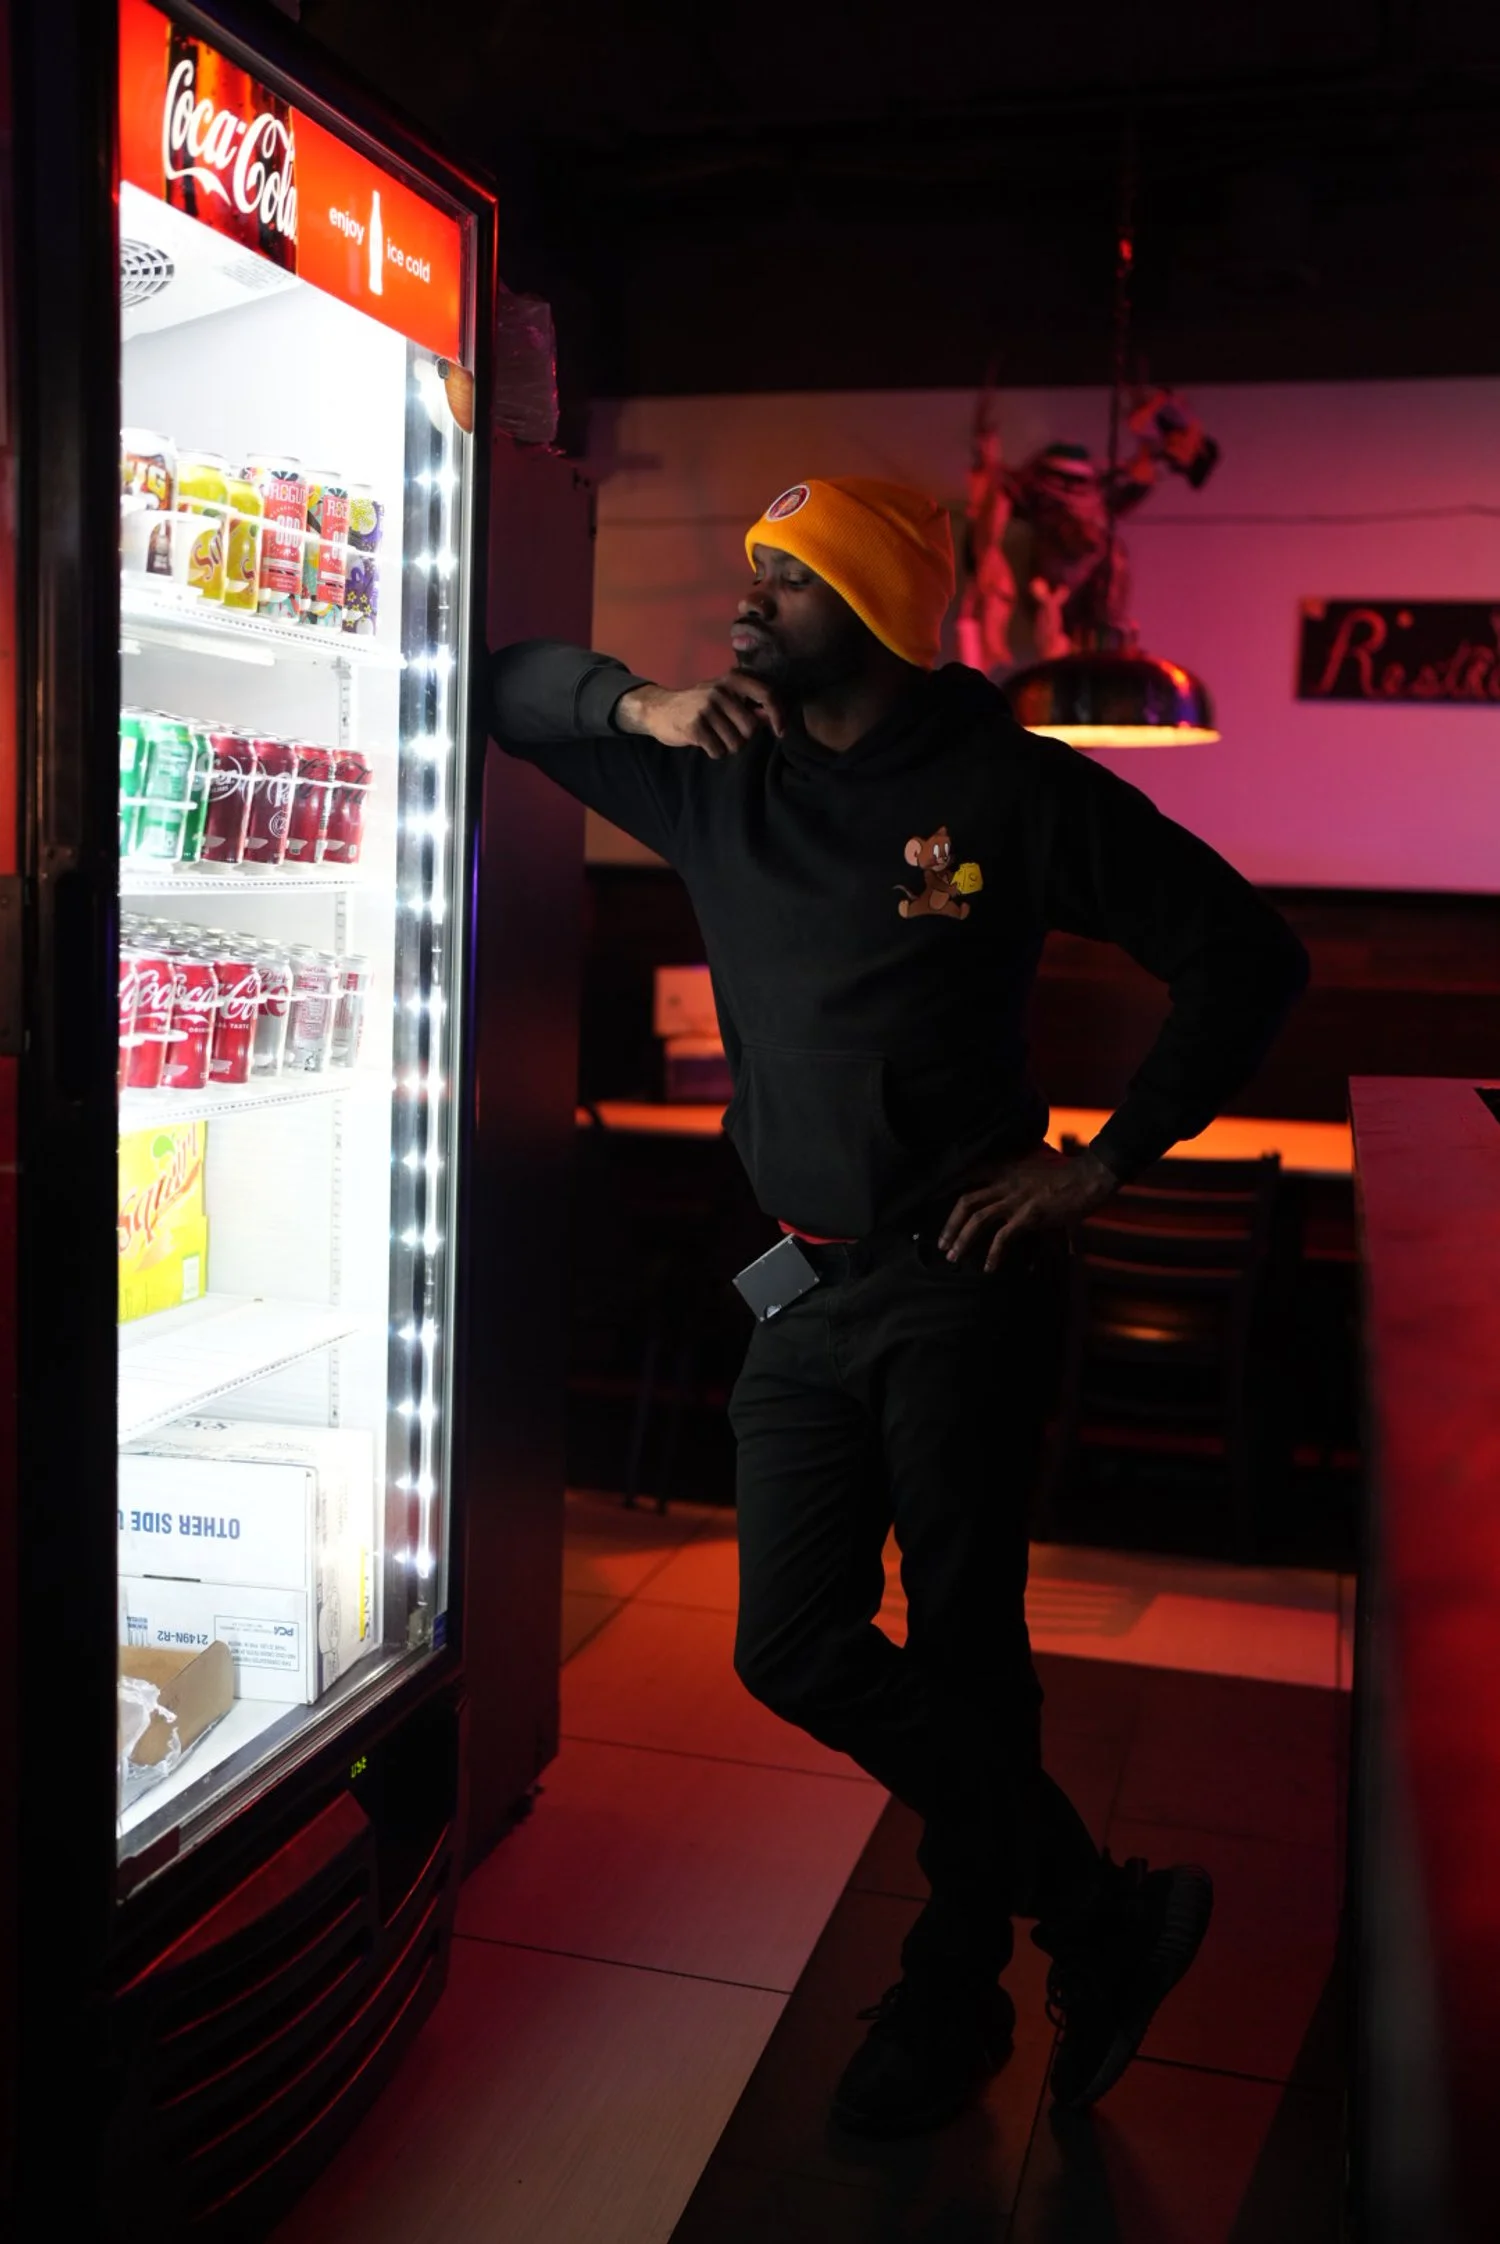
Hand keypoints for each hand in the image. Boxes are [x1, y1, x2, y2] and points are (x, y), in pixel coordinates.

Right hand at [616, 675, 785, 760]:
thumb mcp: (724, 696)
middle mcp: (721, 690)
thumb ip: (749, 704)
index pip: (767, 694)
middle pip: (751, 728)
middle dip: (743, 737)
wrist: (659, 709)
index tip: (780, 732)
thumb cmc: (699, 705)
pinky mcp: (695, 727)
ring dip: (727, 746)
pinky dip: (714, 752)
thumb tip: (774, 719)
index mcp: (733, 679)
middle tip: (728, 732)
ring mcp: (706, 708)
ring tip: (714, 735)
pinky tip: (704, 741)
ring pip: (736, 743)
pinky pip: (718, 751)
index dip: (779, 716)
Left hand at [939, 1146, 1118, 1272]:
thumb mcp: (1033, 1171)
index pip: (967, 1176)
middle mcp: (1005, 1182)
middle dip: (950, 1224)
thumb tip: (1008, 1202)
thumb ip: (1016, 1182)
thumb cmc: (1065, 1176)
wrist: (1089, 1177)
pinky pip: (1003, 1237)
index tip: (932, 1204)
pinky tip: (989, 1267)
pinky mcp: (1029, 1215)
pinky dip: (993, 1254)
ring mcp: (1016, 1199)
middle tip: (942, 1243)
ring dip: (962, 1239)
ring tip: (954, 1257)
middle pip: (966, 1201)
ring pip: (978, 1218)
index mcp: (1005, 1170)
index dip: (947, 1190)